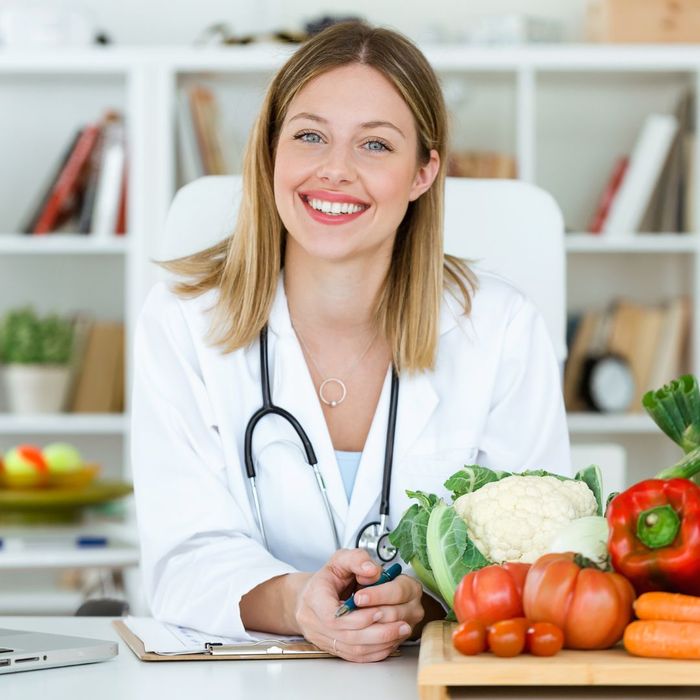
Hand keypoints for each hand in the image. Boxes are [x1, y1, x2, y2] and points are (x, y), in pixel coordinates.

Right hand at [294, 548, 423, 661]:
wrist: (312, 596)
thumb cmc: (328, 577)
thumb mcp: (341, 559)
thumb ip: (357, 559)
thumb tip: (372, 570)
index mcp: (314, 597)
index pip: (334, 617)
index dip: (358, 618)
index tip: (379, 610)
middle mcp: (314, 622)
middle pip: (347, 637)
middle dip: (378, 632)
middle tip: (402, 623)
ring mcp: (323, 639)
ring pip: (353, 650)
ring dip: (381, 643)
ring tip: (402, 631)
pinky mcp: (334, 649)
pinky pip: (356, 656)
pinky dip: (376, 651)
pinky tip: (392, 641)